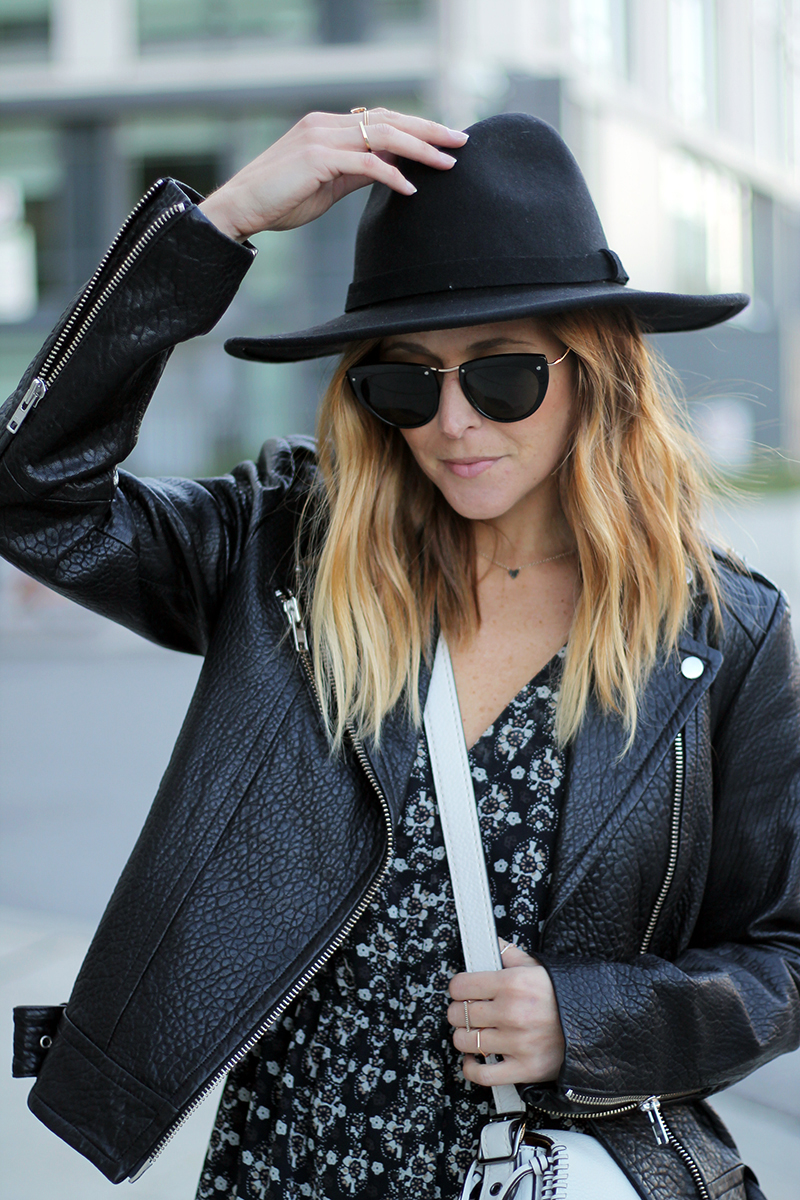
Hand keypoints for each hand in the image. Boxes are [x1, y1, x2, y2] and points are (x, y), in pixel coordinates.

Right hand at [198, 108, 468, 240]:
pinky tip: (411, 188)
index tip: (444, 139)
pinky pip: (366, 163)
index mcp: (327, 126)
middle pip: (388, 119)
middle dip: (429, 130)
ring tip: (448, 162)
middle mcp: (326, 124)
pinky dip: (392, 174)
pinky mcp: (318, 158)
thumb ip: (355, 173)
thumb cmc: (279, 201)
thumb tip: (387, 171)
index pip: (380, 119)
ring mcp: (321, 137)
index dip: (415, 127)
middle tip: (462, 140)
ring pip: (382, 135)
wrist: (240, 208)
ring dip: (420, 148)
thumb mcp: (326, 185)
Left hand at [447, 940, 565, 1086]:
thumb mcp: (539, 967)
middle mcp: (512, 1012)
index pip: (461, 986)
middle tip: (466, 1012)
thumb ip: (511, 955)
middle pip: (459, 1014)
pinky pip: (483, 1074)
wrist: (599, 1023)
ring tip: (472, 1032)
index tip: (461, 991)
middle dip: (458, 1012)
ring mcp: (517, 1042)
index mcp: (512, 983)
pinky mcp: (524, 1068)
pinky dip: (471, 1068)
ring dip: (463, 1037)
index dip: (457, 988)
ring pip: (465, 1041)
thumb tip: (493, 944)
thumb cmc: (567, 995)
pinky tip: (473, 1058)